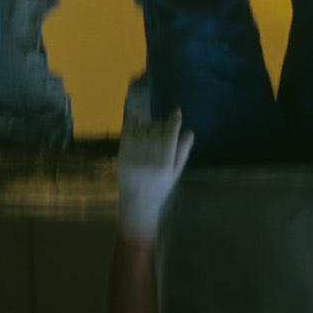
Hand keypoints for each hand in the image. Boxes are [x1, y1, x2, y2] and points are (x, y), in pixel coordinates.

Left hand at [116, 108, 192, 239]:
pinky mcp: (123, 149)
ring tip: (152, 129)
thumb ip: (183, 151)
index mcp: (165, 158)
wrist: (137, 200)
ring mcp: (135, 149)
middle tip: (164, 128)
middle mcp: (150, 151)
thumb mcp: (175, 172)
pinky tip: (136, 116)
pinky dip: (132, 119)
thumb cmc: (160, 187)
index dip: (175, 119)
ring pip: (144, 126)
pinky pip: (128, 128)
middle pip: (158, 126)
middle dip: (163, 124)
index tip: (177, 113)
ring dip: (150, 124)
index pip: (171, 130)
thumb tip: (190, 131)